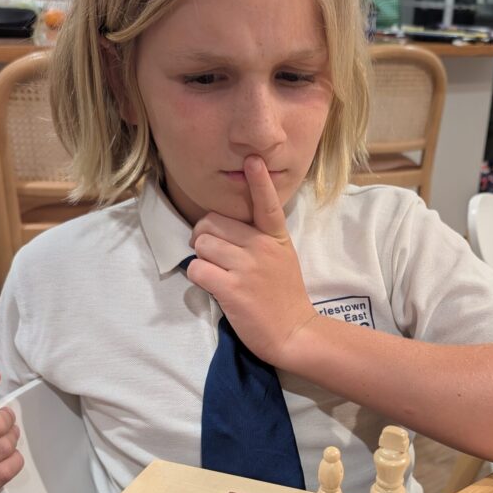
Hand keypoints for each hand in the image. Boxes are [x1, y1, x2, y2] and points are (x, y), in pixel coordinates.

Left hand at [185, 155, 317, 367]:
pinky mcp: (233, 289)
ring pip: (202, 244)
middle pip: (211, 222)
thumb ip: (259, 239)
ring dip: (201, 259)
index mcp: (275, 237)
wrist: (295, 333)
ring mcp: (247, 268)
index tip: (253, 159)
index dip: (259, 181)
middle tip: (211, 254)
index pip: (266, 203)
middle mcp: (261, 247)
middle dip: (203, 236)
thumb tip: (222, 230)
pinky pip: (197, 269)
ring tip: (217, 274)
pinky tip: (213, 287)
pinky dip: (198, 277)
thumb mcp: (282, 258)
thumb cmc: (284, 296)